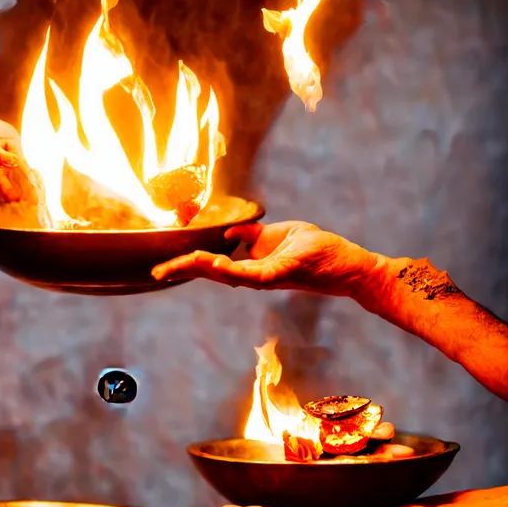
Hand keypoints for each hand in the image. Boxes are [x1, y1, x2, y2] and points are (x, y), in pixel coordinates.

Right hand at [150, 218, 371, 294]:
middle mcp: (256, 275)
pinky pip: (249, 274)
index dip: (190, 263)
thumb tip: (231, 229)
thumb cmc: (321, 250)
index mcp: (255, 264)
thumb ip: (254, 234)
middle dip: (185, 271)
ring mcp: (267, 276)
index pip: (216, 264)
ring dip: (200, 269)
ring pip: (226, 275)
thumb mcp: (282, 234)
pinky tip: (212, 262)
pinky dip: (229, 269)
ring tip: (175, 265)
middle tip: (156, 272)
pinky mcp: (280, 274)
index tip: (164, 264)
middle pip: (214, 273)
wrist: (351, 267)